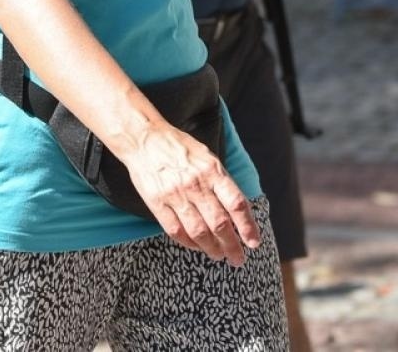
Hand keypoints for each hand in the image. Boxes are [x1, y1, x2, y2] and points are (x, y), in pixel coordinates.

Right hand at [118, 125, 261, 264]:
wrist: (144, 139)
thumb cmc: (179, 147)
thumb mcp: (207, 157)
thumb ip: (221, 181)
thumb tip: (237, 209)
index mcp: (212, 171)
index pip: (236, 204)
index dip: (248, 226)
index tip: (253, 242)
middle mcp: (196, 184)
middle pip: (219, 224)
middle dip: (232, 246)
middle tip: (238, 258)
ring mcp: (176, 194)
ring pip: (199, 232)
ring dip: (212, 248)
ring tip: (219, 256)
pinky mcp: (157, 202)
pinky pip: (176, 230)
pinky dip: (188, 243)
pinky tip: (196, 246)